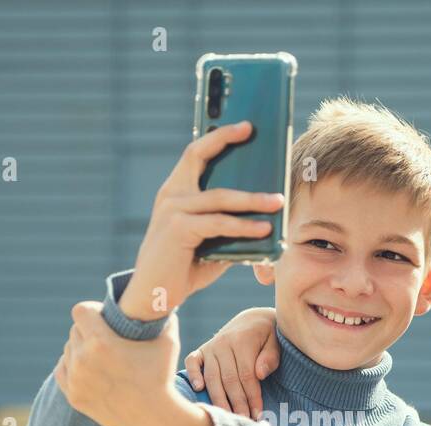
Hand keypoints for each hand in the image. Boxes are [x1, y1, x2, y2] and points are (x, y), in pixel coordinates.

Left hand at [55, 300, 180, 425]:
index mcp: (100, 342)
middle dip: (88, 331)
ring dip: (81, 349)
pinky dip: (73, 367)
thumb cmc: (162, 376)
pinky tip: (89, 368)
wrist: (155, 419)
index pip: (80, 311)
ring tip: (101, 356)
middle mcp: (82, 360)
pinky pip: (62, 370)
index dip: (92, 311)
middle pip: (75, 331)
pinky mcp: (74, 397)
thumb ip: (161, 314)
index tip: (103, 317)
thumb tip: (162, 295)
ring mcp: (76, 380)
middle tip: (106, 338)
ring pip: (68, 351)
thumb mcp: (167, 340)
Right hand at [118, 122, 284, 320]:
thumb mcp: (209, 241)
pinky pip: (218, 223)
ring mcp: (172, 210)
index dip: (218, 135)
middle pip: (199, 156)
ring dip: (252, 199)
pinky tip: (264, 230)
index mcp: (176, 192)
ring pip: (219, 196)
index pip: (196, 153)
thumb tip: (266, 218)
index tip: (244, 125)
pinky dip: (243, 226)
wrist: (152, 295)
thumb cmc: (183, 266)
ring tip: (278, 201)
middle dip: (226, 139)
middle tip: (253, 131)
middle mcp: (171, 194)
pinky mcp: (178, 229)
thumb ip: (229, 225)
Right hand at [184, 307, 279, 417]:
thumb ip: (271, 357)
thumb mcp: (276, 341)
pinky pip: (192, 362)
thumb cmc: (268, 336)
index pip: (247, 375)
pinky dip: (193, 374)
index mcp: (243, 340)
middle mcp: (223, 343)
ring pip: (212, 377)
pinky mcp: (202, 350)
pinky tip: (198, 389)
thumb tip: (260, 374)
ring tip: (227, 416)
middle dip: (237, 403)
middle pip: (229, 380)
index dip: (252, 396)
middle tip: (244, 421)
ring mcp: (211, 347)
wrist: (253, 320)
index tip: (258, 414)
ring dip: (219, 399)